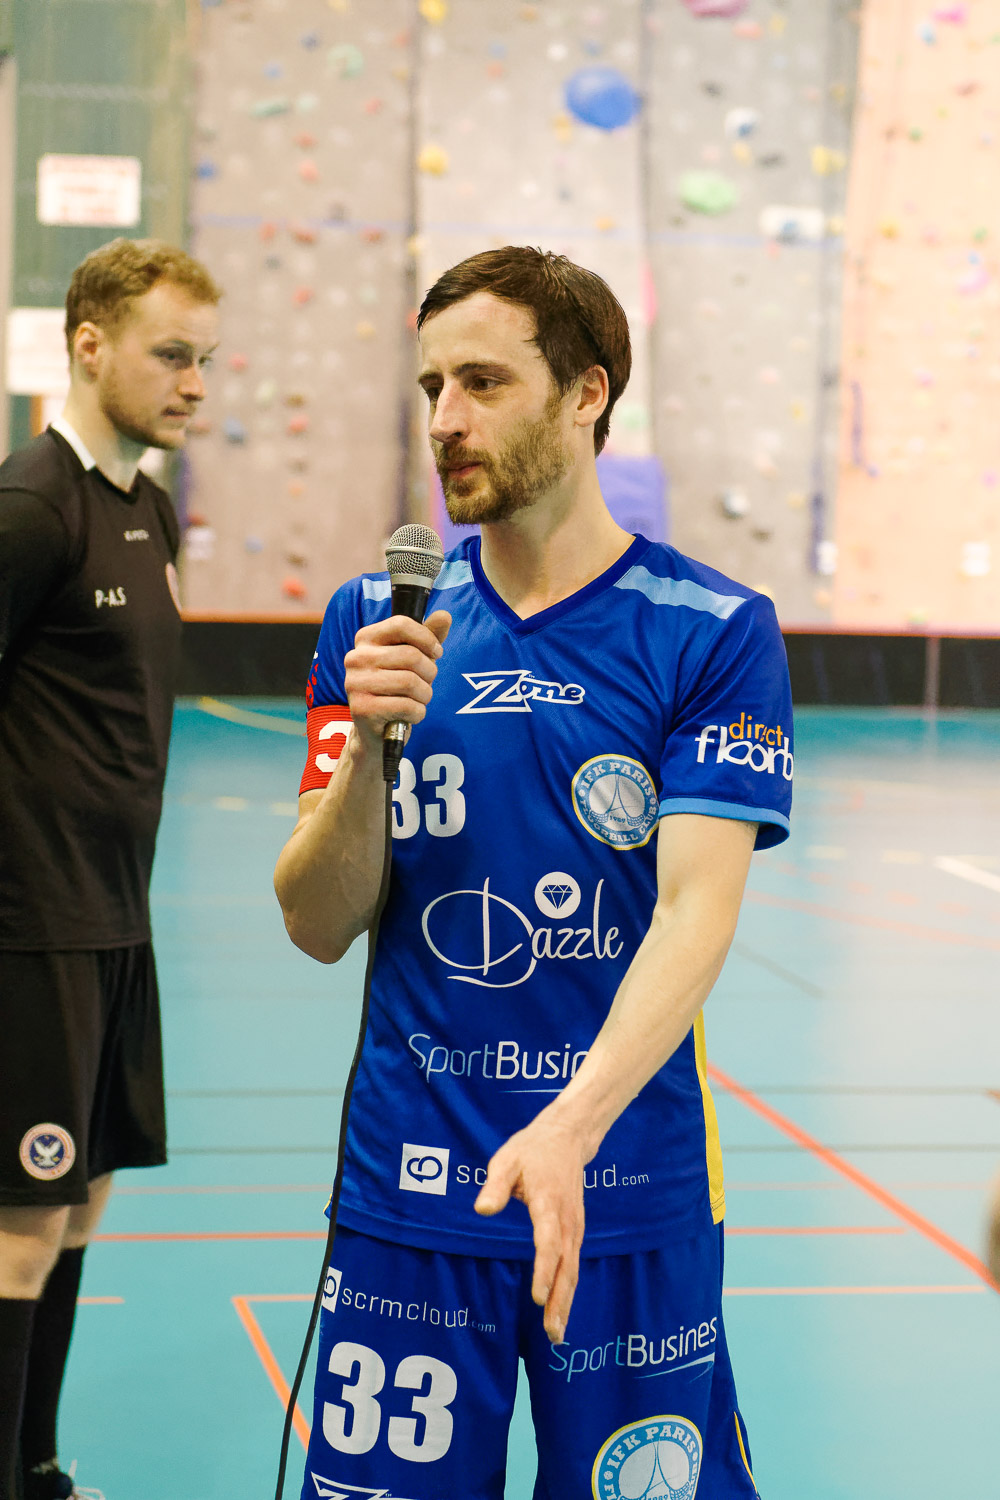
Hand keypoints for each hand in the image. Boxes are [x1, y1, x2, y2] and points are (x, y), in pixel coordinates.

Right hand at [344, 610, 450, 753]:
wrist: (375, 730)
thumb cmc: (396, 689)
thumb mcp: (411, 659)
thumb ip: (427, 636)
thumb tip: (444, 615)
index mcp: (365, 639)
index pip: (401, 624)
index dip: (426, 638)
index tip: (436, 653)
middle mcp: (356, 658)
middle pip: (410, 655)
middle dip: (429, 672)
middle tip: (427, 683)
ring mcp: (355, 684)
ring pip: (410, 682)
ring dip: (425, 694)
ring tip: (419, 700)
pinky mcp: (362, 709)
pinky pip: (407, 706)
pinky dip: (418, 713)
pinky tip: (411, 715)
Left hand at [474, 1107, 587, 1343]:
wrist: (567, 1137)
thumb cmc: (531, 1150)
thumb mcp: (507, 1159)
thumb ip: (496, 1185)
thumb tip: (482, 1209)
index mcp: (549, 1203)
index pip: (548, 1243)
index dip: (544, 1272)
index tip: (538, 1299)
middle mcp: (567, 1220)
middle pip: (566, 1266)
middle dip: (560, 1301)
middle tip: (552, 1333)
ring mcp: (575, 1226)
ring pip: (573, 1269)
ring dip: (566, 1302)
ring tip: (556, 1334)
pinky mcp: (575, 1230)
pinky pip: (573, 1264)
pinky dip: (569, 1289)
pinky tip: (561, 1308)